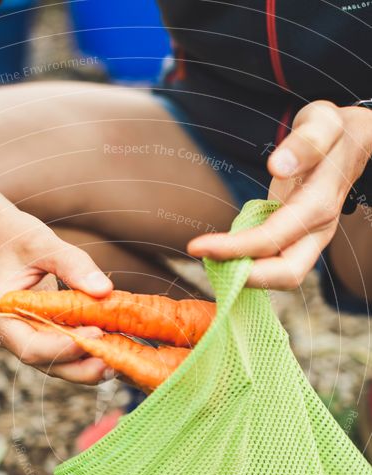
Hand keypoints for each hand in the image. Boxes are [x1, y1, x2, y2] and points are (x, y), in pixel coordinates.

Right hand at [0, 164, 112, 382]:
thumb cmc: (12, 234)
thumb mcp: (42, 242)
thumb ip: (73, 265)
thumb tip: (104, 290)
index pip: (30, 347)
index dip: (64, 347)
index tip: (96, 334)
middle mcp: (8, 335)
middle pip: (45, 363)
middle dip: (81, 367)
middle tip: (114, 363)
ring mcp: (24, 337)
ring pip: (57, 363)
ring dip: (88, 365)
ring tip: (120, 359)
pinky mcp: (40, 334)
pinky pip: (63, 350)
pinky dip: (86, 351)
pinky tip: (113, 348)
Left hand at [187, 101, 371, 289]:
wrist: (351, 143)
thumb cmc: (333, 132)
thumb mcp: (324, 123)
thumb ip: (306, 142)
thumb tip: (278, 167)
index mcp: (320, 205)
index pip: (274, 238)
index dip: (236, 248)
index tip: (198, 246)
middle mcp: (318, 231)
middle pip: (287, 275)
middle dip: (245, 277)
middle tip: (204, 258)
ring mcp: (309, 240)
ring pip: (280, 275)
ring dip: (244, 274)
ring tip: (209, 255)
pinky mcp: (297, 241)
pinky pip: (272, 264)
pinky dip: (246, 263)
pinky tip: (221, 252)